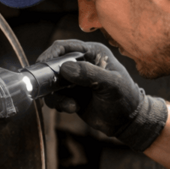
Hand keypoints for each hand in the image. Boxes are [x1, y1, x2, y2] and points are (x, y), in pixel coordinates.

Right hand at [38, 39, 167, 151]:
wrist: (127, 121)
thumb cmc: (125, 98)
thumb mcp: (112, 84)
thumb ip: (90, 75)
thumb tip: (65, 68)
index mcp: (92, 53)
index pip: (65, 47)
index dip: (50, 54)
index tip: (42, 65)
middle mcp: (81, 63)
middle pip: (53, 64)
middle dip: (50, 78)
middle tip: (50, 90)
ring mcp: (74, 80)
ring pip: (52, 84)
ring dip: (56, 96)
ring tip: (72, 106)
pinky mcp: (70, 95)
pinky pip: (55, 97)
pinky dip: (59, 104)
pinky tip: (73, 108)